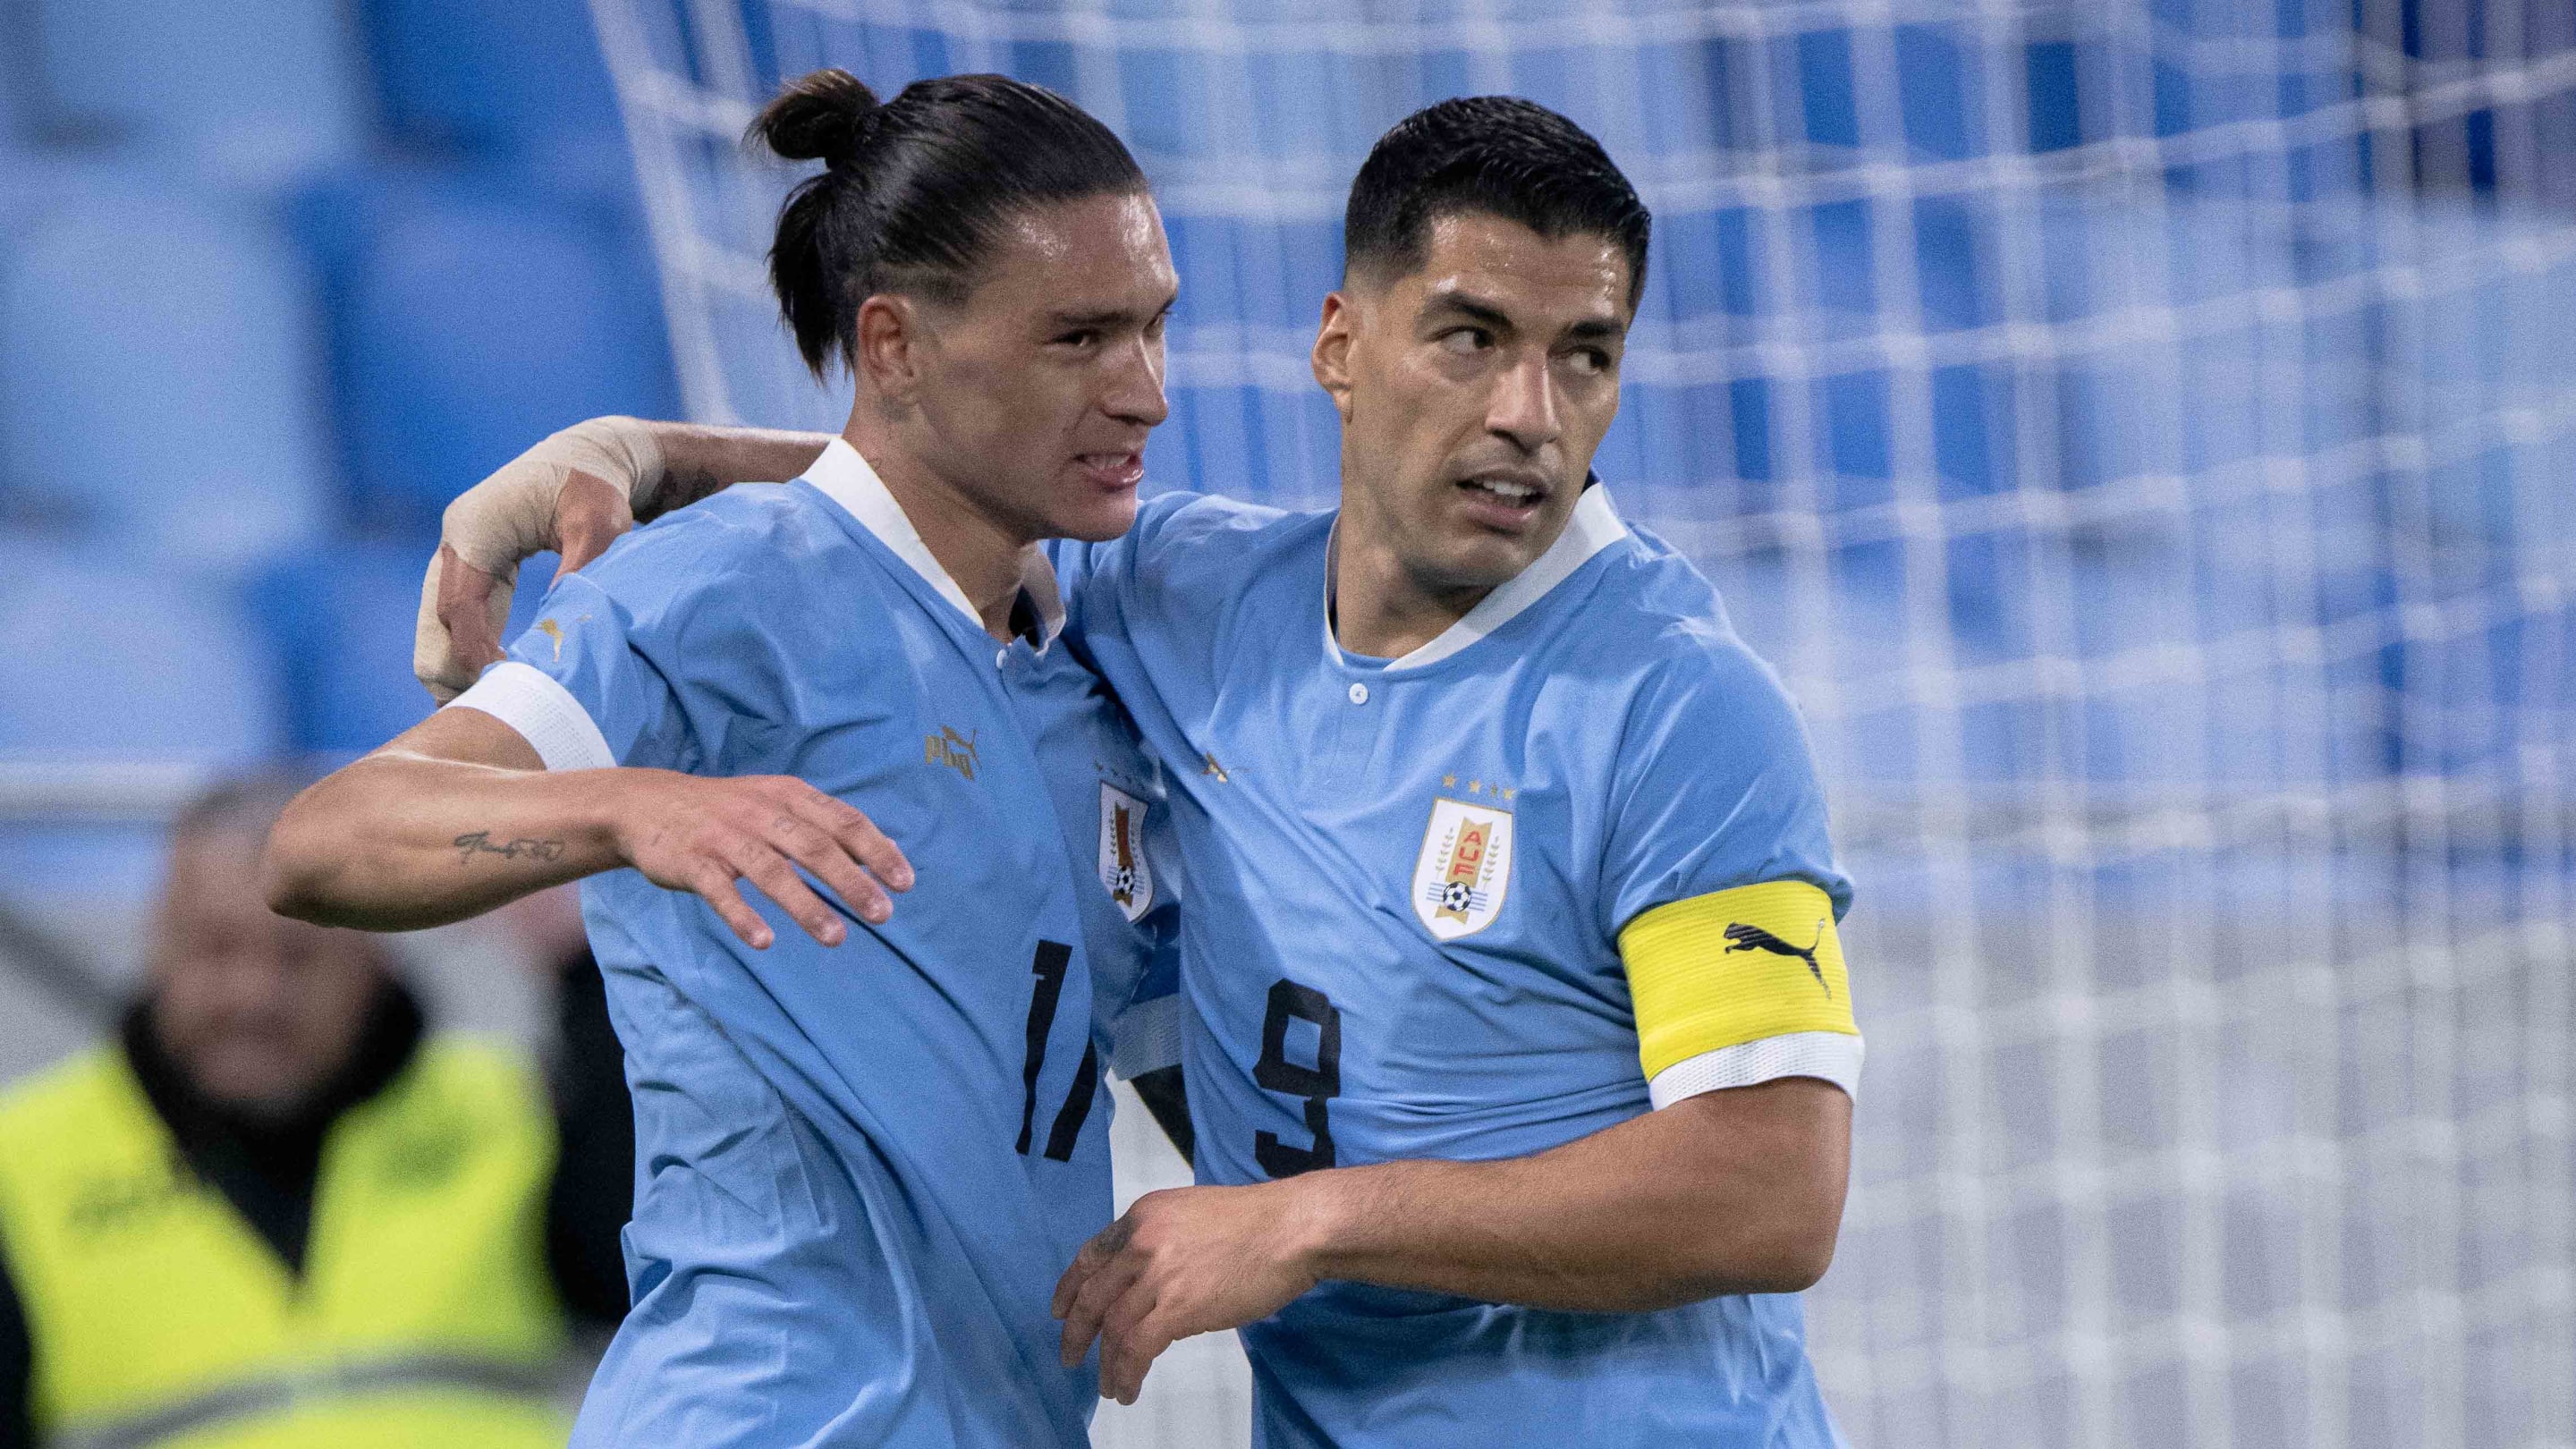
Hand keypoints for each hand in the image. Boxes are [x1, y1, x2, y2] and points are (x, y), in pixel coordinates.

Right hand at [416, 419, 656, 701]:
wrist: (588, 457)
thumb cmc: (596, 489)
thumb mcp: (600, 526)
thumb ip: (579, 572)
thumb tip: (558, 628)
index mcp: (474, 528)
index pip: (460, 606)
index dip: (476, 653)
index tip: (504, 686)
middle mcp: (455, 542)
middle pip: (436, 623)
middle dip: (455, 671)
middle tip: (489, 714)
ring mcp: (458, 554)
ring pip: (440, 625)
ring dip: (460, 666)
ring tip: (495, 707)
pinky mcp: (472, 566)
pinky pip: (459, 618)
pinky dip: (471, 650)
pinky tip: (498, 681)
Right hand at [604, 770, 912, 948]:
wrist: (645, 803)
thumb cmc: (726, 811)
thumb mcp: (775, 803)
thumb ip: (822, 826)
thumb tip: (881, 857)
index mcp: (788, 796)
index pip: (843, 821)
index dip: (877, 850)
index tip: (905, 882)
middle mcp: (760, 811)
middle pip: (815, 846)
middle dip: (852, 882)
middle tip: (883, 915)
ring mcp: (724, 836)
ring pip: (772, 871)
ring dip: (806, 906)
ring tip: (836, 938)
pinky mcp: (692, 862)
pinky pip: (720, 891)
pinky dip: (743, 916)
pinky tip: (765, 942)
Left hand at [1052, 1182, 1324, 1403]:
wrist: (1291, 1229)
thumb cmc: (1256, 1223)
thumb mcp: (1192, 1214)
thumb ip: (1162, 1241)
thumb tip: (1149, 1280)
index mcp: (1143, 1215)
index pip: (1091, 1255)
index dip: (1070, 1287)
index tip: (1060, 1310)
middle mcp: (1141, 1243)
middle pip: (1092, 1295)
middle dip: (1076, 1331)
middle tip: (1071, 1357)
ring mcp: (1157, 1275)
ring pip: (1113, 1328)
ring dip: (1106, 1363)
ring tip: (1108, 1386)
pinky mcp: (1177, 1308)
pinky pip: (1137, 1348)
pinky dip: (1127, 1373)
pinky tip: (1129, 1388)